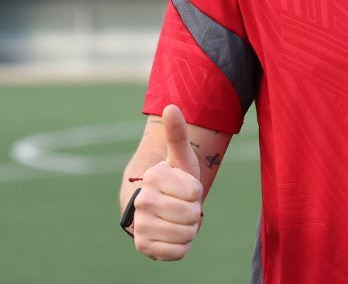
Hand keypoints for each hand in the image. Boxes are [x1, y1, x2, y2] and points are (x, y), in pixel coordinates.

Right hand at [133, 105, 203, 260]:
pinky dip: (182, 247)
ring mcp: (140, 225)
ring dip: (190, 229)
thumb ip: (177, 133)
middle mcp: (142, 200)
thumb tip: (171, 106)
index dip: (197, 193)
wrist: (162, 208)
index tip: (187, 188)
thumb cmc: (176, 180)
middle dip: (195, 212)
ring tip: (180, 220)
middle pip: (191, 214)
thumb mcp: (181, 157)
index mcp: (153, 177)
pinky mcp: (143, 246)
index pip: (194, 192)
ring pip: (185, 233)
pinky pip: (177, 252)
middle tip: (185, 207)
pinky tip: (174, 235)